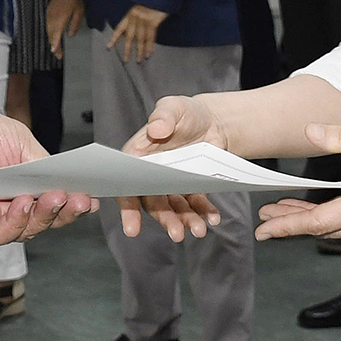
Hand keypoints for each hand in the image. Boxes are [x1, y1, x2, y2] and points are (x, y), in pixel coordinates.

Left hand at [0, 102, 95, 244]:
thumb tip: (72, 184)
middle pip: (48, 219)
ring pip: (30, 229)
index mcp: (27, 184)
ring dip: (46, 214)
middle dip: (67, 210)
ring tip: (55, 198)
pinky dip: (18, 220)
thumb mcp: (21, 144)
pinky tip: (24, 202)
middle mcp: (13, 204)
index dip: (75, 201)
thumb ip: (45, 166)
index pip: (57, 200)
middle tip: (81, 200)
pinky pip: (2, 233)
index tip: (93, 197)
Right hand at [47, 0, 85, 58]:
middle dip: (54, 46)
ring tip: (56, 49)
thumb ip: (74, 24)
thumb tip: (70, 35)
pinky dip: (50, 34)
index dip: (55, 45)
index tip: (55, 53)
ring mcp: (49, 16)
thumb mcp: (79, 11)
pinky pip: (48, 26)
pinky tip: (54, 37)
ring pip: (48, 32)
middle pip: (51, 36)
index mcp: (59, 20)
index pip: (56, 36)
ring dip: (51, 40)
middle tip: (58, 55)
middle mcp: (52, 20)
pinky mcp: (48, 13)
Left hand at [107, 5, 167, 63]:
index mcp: (130, 14)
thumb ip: (135, 19)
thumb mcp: (139, 8)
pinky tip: (149, 53)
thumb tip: (132, 32)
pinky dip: (150, 47)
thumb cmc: (150, 1)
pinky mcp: (153, 22)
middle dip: (127, 50)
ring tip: (139, 60)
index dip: (114, 38)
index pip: (119, 28)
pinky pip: (151, 37)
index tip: (109, 47)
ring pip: (140, 39)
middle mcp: (134, 18)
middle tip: (126, 60)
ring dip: (140, 51)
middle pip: (130, 37)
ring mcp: (144, 20)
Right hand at [118, 94, 224, 240]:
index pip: (127, 184)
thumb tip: (156, 129)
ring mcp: (172, 183)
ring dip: (185, 220)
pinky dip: (204, 212)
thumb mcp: (174, 107)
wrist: (213, 121)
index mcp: (138, 156)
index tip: (132, 227)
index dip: (128, 206)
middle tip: (176, 234)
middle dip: (164, 219)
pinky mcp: (191, 188)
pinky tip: (213, 218)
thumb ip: (164, 116)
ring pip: (175, 207)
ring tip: (198, 230)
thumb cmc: (186, 112)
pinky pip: (196, 204)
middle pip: (153, 202)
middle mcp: (152, 174)